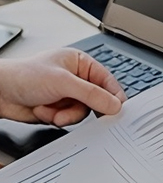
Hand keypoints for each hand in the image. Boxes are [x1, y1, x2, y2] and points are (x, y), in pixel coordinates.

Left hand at [0, 48, 124, 126]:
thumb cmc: (23, 76)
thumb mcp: (63, 82)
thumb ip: (91, 94)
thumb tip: (113, 103)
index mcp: (80, 63)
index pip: (106, 79)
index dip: (113, 94)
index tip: (118, 108)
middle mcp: (75, 78)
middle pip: (96, 98)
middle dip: (86, 107)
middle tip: (89, 114)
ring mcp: (66, 94)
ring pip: (82, 111)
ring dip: (67, 115)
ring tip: (53, 111)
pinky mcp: (58, 109)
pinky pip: (69, 119)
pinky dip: (57, 118)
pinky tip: (45, 111)